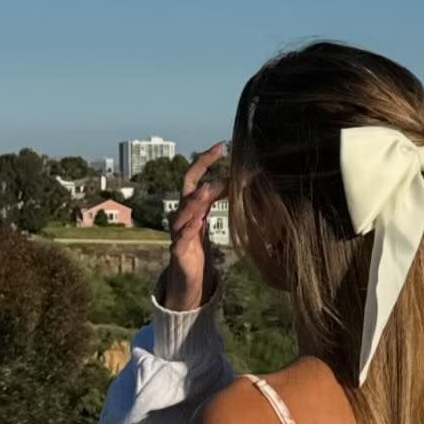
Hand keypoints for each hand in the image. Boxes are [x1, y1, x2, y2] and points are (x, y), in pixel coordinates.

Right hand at [159, 142, 226, 311]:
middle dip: (200, 174)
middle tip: (217, 164)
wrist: (188, 278)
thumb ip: (224, 200)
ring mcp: (177, 232)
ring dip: (195, 202)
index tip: (222, 146)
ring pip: (182, 213)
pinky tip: (196, 224)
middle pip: (187, 190)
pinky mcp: (178, 252)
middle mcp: (182, 215)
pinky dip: (187, 231)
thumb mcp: (213, 218)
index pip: (195, 176)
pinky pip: (180, 239)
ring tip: (207, 193)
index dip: (205, 160)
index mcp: (192, 205)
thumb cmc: (200, 246)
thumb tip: (246, 179)